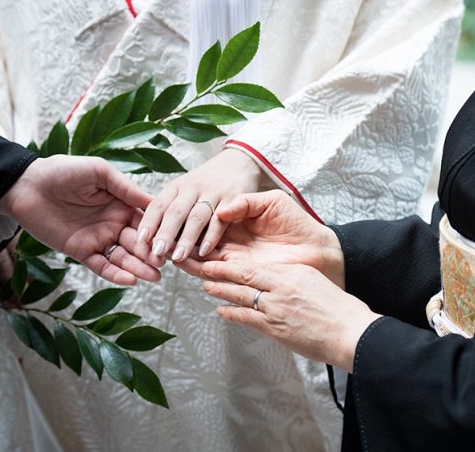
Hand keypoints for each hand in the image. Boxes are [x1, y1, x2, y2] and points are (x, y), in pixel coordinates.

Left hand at [0, 155, 160, 285]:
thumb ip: (125, 187)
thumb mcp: (98, 172)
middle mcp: (114, 223)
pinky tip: (130, 280)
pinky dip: (115, 274)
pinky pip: (101, 266)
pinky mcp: (81, 251)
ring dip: (139, 267)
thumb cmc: (62, 171)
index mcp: (122, 205)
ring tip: (154, 276)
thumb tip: (153, 201)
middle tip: (168, 262)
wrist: (26, 185)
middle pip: (140, 242)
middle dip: (154, 253)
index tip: (177, 239)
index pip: (148, 220)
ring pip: (123, 257)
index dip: (161, 230)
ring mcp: (98, 239)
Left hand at [137, 149, 263, 263]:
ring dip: (186, 239)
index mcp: (176, 187)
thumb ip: (169, 210)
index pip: (158, 204)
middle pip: (176, 211)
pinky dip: (212, 236)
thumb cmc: (205, 184)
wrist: (237, 164)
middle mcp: (192, 188)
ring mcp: (213, 193)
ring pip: (197, 217)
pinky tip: (204, 251)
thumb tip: (149, 240)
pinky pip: (220, 220)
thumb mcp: (183, 190)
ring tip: (178, 257)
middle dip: (165, 233)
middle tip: (157, 252)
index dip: (149, 222)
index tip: (141, 240)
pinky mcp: (232, 200)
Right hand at [174, 190, 344, 287]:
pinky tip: (184, 262)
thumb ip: (247, 202)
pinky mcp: (240, 272)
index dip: (186, 218)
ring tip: (164, 250)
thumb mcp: (272, 202)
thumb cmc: (297, 222)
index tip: (168, 214)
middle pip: (195, 239)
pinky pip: (214, 271)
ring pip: (200, 256)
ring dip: (182, 253)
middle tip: (158, 235)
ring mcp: (233, 257)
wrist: (316, 248)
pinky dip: (198, 268)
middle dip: (176, 237)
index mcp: (235, 219)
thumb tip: (222, 209)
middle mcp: (230, 239)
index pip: (204, 218)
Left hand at [200, 261, 380, 371]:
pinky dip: (232, 313)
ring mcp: (276, 307)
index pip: (255, 265)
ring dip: (220, 290)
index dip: (233, 262)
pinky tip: (222, 311)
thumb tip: (278, 281)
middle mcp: (281, 286)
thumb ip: (294, 280)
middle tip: (202, 266)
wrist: (349, 331)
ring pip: (240, 294)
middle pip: (242, 275)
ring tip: (206, 285)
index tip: (219, 258)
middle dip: (218, 270)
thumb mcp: (314, 283)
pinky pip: (247, 318)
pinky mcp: (275, 327)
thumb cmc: (339, 309)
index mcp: (292, 273)